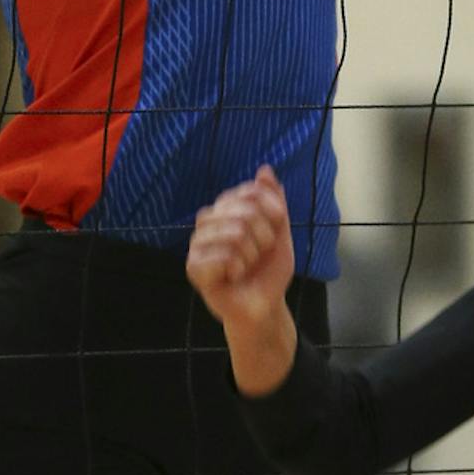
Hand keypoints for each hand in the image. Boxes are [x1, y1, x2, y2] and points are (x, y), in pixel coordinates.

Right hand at [187, 165, 295, 335]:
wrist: (263, 305)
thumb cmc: (268, 269)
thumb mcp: (280, 232)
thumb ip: (274, 201)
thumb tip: (265, 169)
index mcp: (226, 208)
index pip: (250, 192)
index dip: (272, 211)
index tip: (276, 232)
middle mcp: (208, 220)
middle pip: (245, 213)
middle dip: (264, 238)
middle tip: (258, 255)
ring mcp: (198, 243)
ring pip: (236, 234)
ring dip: (251, 256)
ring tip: (245, 266)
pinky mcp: (193, 266)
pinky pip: (224, 256)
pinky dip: (238, 269)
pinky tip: (233, 277)